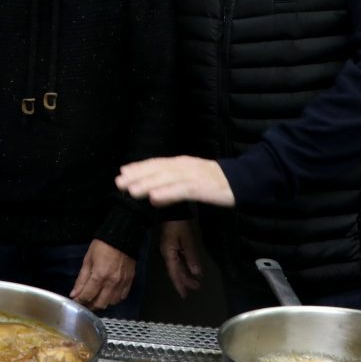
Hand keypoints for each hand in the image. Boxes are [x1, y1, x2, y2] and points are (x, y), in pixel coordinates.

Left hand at [69, 239, 135, 310]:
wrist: (121, 238)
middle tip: (85, 302)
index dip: (79, 301)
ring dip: (103, 303)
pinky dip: (114, 299)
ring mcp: (122, 284)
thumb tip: (74, 294)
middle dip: (90, 306)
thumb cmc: (102, 246)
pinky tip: (109, 294)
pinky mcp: (129, 282)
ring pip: (111, 303)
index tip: (75, 302)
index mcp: (99, 276)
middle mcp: (111, 283)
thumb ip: (81, 279)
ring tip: (97, 298)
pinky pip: (122, 297)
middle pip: (100, 304)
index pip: (87, 296)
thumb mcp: (88, 260)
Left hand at [116, 156, 235, 207]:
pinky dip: (166, 193)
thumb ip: (172, 185)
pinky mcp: (200, 187)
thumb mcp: (191, 180)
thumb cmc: (214, 181)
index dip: (138, 167)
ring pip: (165, 179)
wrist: (241, 179)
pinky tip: (154, 198)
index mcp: (181, 163)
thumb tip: (152, 194)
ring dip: (147, 184)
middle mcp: (183, 166)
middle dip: (137, 176)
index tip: (122, 172)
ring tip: (131, 191)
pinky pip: (180, 190)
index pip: (156, 163)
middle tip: (119, 182)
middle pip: (156, 170)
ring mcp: (192, 175)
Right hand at [160, 220, 201, 298]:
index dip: (179, 284)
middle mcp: (167, 253)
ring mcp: (169, 248)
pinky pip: (178, 258)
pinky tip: (191, 267)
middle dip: (185, 280)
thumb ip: (191, 256)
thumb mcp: (187, 239)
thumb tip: (195, 272)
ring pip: (177, 265)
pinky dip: (185, 264)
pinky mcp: (172, 244)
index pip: (174, 273)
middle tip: (196, 288)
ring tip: (196, 281)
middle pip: (175, 271)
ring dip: (186, 273)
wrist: (171, 209)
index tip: (184, 295)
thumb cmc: (179, 223)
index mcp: (169, 253)